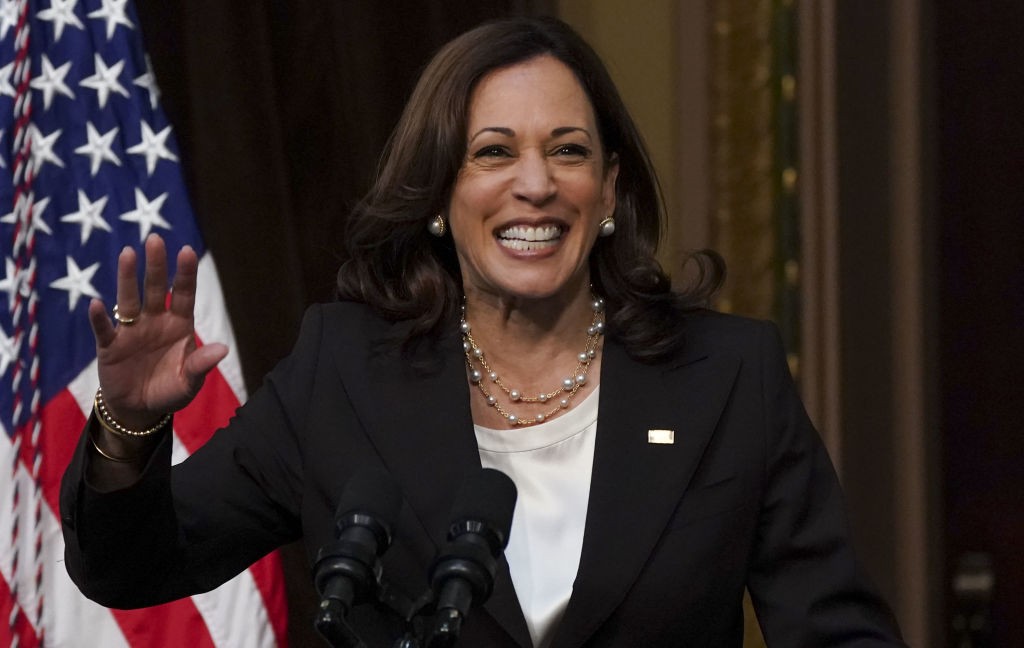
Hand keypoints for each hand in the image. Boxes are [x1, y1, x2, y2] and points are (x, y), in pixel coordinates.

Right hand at [87, 234, 227, 428]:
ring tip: (128, 253)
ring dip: (127, 278)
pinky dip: (100, 318)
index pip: (183, 294)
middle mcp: (155, 321)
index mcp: (179, 325)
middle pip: (155, 288)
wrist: (141, 409)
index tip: (187, 251)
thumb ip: (202, 364)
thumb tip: (223, 349)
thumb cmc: (170, 390)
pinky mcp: (110, 346)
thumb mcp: (190, 382)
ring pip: (129, 300)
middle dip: (156, 265)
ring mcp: (131, 331)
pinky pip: (104, 329)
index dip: (185, 274)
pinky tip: (96, 303)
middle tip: (155, 239)